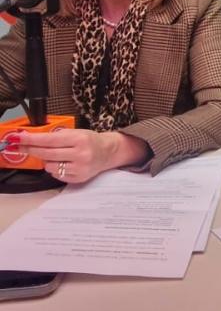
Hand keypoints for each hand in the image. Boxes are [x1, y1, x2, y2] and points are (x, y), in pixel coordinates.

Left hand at [18, 129, 148, 183]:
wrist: (108, 152)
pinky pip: (57, 175)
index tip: (20, 139)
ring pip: (50, 166)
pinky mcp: (79, 178)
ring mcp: (80, 168)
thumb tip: (34, 139)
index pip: (51, 140)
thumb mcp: (77, 132)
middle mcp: (81, 154)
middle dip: (32, 150)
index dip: (33, 140)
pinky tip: (62, 163)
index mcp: (80, 139)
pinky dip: (55, 169)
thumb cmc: (90, 140)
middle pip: (47, 154)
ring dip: (46, 161)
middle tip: (22, 147)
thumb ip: (58, 136)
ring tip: (54, 156)